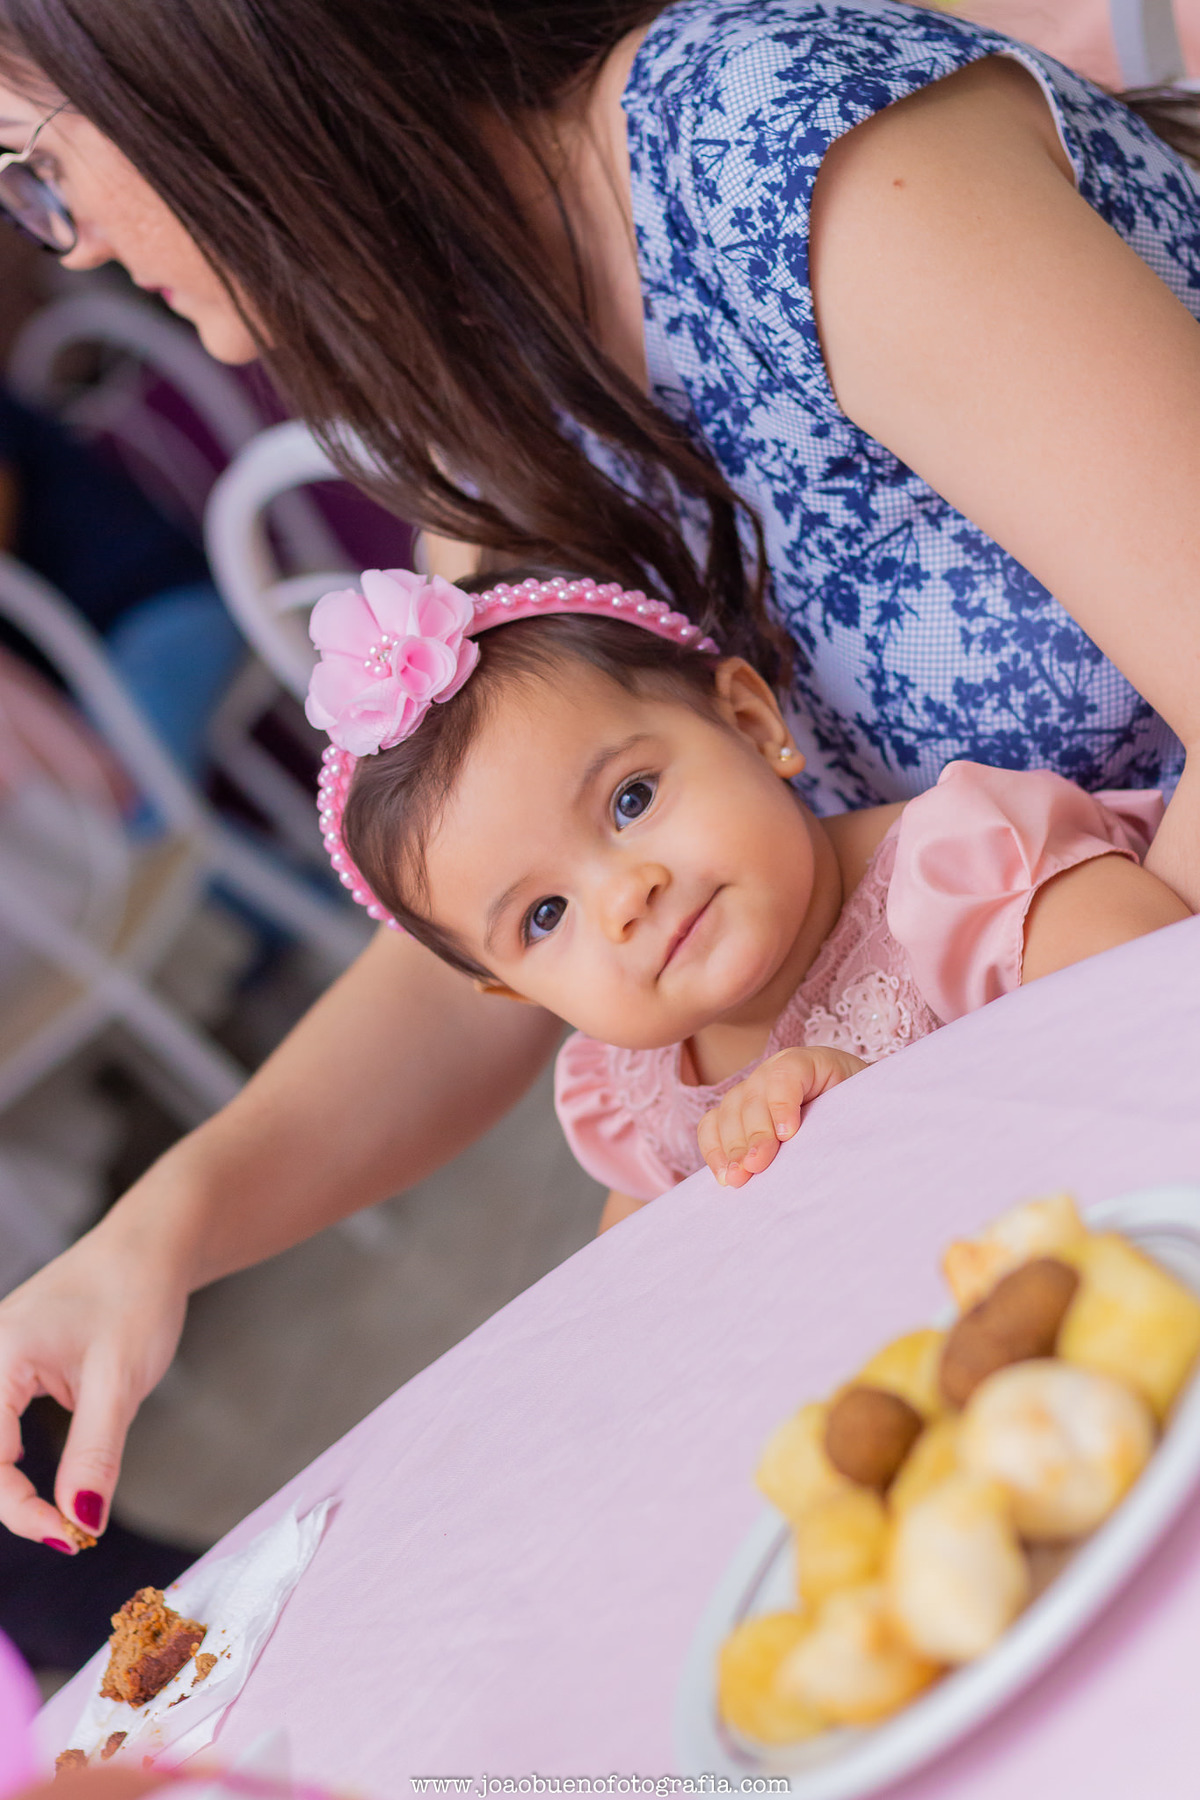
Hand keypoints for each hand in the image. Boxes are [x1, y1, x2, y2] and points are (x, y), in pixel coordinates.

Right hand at [0, 1219, 187, 1547]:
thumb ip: (96, 1453)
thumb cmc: (137, 1295)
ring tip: (54, 1514)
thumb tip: (81, 1522)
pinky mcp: (10, 1365)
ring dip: (6, 1485)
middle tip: (64, 1531)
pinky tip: (31, 1478)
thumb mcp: (120, 1380)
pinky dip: (9, 1461)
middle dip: (9, 1501)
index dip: (21, 1510)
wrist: (152, 1245)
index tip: (70, 1538)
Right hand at [697, 1045, 865, 1187]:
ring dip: (731, 1147)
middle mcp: (773, 1074)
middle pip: (752, 1095)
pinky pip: (711, 1126)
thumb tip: (838, 1144)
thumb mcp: (865, 1109)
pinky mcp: (736, 1117)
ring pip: (728, 1111)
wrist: (854, 1121)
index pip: (786, 1073)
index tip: (789, 1135)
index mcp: (810, 1064)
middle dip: (753, 1134)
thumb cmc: (861, 1116)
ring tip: (739, 1177)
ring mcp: (751, 1093)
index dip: (782, 1102)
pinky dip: (714, 1150)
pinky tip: (725, 1175)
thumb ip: (852, 1116)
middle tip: (757, 1166)